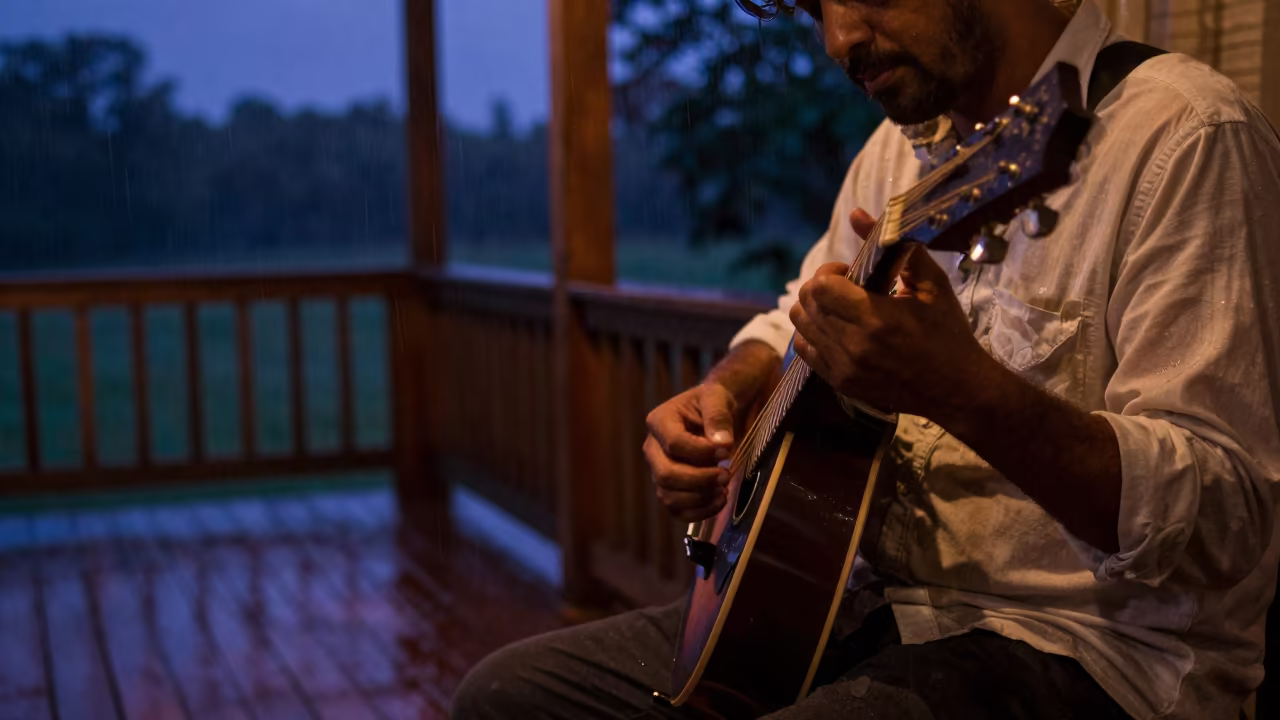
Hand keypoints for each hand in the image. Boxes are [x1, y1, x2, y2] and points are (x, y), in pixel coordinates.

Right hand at [643, 383, 737, 521]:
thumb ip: (718, 417)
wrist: (714, 415)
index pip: (674, 444)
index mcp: (659, 421)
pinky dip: (699, 512)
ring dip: (700, 499)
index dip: (701, 452)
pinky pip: (677, 510)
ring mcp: (659, 471)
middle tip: (726, 475)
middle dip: (700, 480)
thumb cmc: (713, 402)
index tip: (726, 451)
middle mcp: (653, 448)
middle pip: (666, 475)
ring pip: (669, 497)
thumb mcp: (718, 398)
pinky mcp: (670, 488)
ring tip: (724, 490)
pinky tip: (720, 500)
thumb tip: (722, 444)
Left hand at [787, 208, 983, 417]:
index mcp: (875, 318)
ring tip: (842, 309)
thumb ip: (894, 247)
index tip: (851, 274)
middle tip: (847, 289)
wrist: (957, 388)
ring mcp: (843, 368)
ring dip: (815, 309)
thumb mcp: (931, 284)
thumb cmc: (948, 332)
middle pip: (805, 303)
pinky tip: (838, 329)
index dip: (829, 272)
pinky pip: (804, 350)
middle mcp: (853, 345)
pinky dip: (813, 334)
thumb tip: (857, 214)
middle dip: (820, 288)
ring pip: (800, 325)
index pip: (820, 286)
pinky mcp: (840, 383)